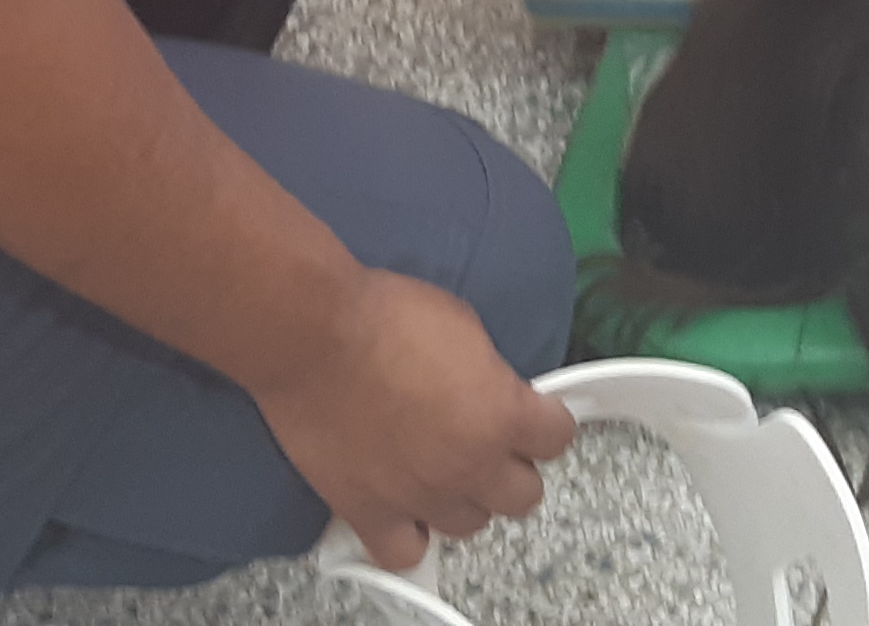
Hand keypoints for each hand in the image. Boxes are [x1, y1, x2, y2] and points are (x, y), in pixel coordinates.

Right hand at [244, 269, 579, 574]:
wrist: (313, 336)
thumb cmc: (385, 315)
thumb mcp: (464, 325)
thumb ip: (489, 375)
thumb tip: (491, 391)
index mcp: (503, 414)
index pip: (556, 439)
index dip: (543, 422)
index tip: (530, 413)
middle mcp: (471, 465)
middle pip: (522, 495)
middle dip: (510, 467)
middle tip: (487, 443)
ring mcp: (421, 495)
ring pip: (470, 525)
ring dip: (464, 499)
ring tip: (443, 472)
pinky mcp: (369, 512)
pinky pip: (404, 552)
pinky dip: (409, 536)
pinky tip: (404, 511)